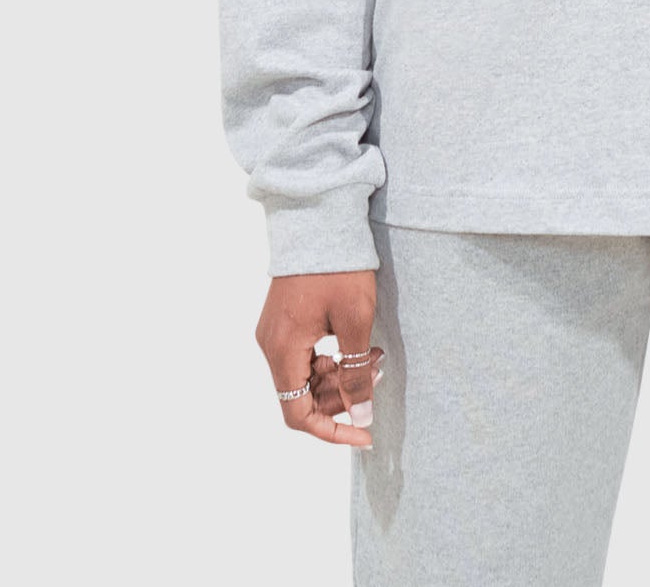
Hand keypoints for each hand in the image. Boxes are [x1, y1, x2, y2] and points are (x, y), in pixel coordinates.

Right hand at [255, 269, 384, 447]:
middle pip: (304, 395)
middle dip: (343, 394)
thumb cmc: (339, 267)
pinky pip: (306, 355)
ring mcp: (276, 332)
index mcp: (282, 350)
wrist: (320, 216)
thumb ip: (355, 373)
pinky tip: (359, 345)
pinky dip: (332, 358)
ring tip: (375, 356)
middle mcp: (271, 345)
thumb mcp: (355, 320)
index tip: (364, 433)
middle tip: (378, 372)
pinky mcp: (285, 320)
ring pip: (307, 375)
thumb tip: (360, 416)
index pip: (298, 414)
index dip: (331, 431)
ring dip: (341, 375)